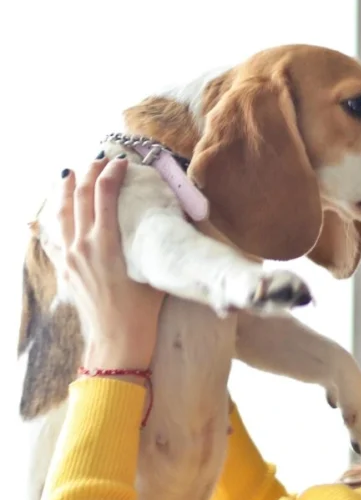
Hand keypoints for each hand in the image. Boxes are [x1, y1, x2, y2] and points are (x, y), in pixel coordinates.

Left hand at [59, 155, 164, 370]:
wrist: (117, 340)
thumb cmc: (141, 311)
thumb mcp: (152, 271)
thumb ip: (153, 245)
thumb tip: (169, 224)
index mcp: (105, 242)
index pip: (104, 193)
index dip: (111, 173)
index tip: (120, 162)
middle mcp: (82, 245)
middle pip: (80, 196)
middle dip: (88, 173)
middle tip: (97, 160)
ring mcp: (70, 257)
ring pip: (60, 213)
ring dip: (65, 190)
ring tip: (69, 175)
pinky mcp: (65, 270)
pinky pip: (52, 239)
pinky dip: (52, 222)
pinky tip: (52, 215)